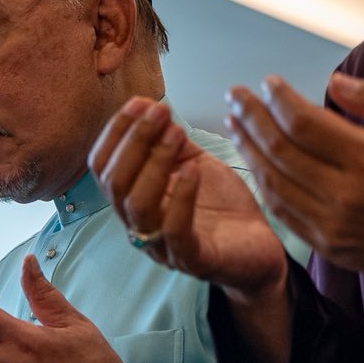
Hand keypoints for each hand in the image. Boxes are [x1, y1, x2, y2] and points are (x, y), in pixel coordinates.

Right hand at [91, 97, 289, 300]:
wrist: (260, 246)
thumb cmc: (224, 209)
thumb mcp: (194, 164)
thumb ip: (172, 143)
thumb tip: (153, 108)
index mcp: (133, 201)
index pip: (103, 167)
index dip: (116, 132)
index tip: (141, 102)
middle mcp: (139, 225)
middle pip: (115, 183)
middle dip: (134, 140)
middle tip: (160, 112)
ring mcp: (163, 246)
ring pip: (138, 205)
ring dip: (154, 162)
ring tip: (176, 133)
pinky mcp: (193, 260)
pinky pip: (175, 231)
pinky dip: (182, 197)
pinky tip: (193, 170)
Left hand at [225, 73, 363, 284]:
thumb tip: (334, 82)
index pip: (305, 124)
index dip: (280, 100)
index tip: (267, 82)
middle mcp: (344, 196)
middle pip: (280, 151)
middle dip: (252, 118)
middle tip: (235, 96)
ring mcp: (331, 225)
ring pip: (273, 182)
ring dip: (248, 150)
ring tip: (235, 124)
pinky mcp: (326, 245)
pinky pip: (282, 211)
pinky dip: (264, 183)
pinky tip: (254, 162)